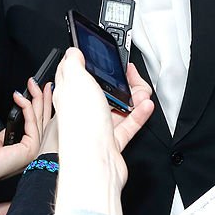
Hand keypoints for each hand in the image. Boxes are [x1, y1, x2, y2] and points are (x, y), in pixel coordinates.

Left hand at [0, 77, 51, 182]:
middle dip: (44, 98)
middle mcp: (34, 150)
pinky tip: (21, 97)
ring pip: (40, 118)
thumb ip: (13, 129)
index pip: (40, 125)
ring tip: (32, 84)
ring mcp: (34, 150)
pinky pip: (32, 121)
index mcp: (28, 150)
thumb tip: (19, 117)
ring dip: (37, 97)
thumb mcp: (1, 139)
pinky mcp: (31, 148)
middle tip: (44, 83)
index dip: (42, 107)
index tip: (42, 92)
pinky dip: (27, 107)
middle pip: (43, 119)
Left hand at [52, 48, 153, 214]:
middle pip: (102, 89)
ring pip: (117, 106)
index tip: (104, 56)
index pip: (76, 73)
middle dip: (119, 80)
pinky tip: (145, 106)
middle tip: (129, 76)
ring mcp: (97, 126)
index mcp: (69, 93)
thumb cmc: (81, 125)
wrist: (94, 163)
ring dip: (133, 96)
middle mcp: (82, 110)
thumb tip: (72, 51)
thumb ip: (74, 64)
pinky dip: (138, 114)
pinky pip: (127, 124)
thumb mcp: (75, 80)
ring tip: (142, 93)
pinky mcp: (111, 140)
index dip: (90, 62)